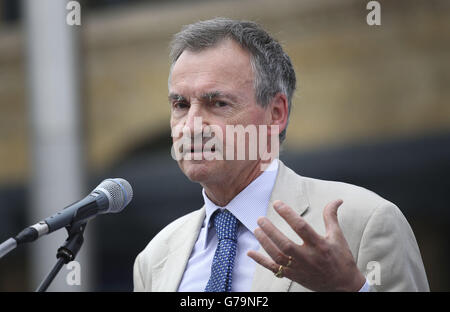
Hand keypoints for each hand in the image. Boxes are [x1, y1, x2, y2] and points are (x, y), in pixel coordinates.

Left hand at [247, 199, 365, 291]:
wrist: (344, 286)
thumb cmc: (341, 258)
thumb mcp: (338, 236)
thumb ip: (331, 217)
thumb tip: (337, 200)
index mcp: (320, 245)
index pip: (301, 227)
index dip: (288, 214)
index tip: (277, 204)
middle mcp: (309, 258)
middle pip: (285, 245)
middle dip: (271, 231)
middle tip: (260, 219)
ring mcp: (299, 269)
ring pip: (278, 257)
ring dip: (265, 243)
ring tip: (257, 229)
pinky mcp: (293, 276)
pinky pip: (274, 270)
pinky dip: (261, 261)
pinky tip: (251, 252)